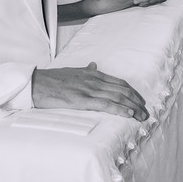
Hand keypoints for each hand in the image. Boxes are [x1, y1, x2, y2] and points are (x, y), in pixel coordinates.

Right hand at [31, 63, 147, 119]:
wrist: (36, 83)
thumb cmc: (52, 79)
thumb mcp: (72, 71)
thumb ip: (86, 71)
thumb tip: (94, 65)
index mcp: (92, 74)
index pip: (119, 82)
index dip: (132, 92)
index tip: (140, 100)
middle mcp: (94, 80)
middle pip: (122, 90)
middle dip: (136, 101)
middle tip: (146, 111)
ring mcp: (88, 89)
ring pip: (117, 97)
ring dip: (132, 107)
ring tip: (142, 116)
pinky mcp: (82, 100)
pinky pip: (105, 104)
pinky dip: (119, 109)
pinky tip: (128, 114)